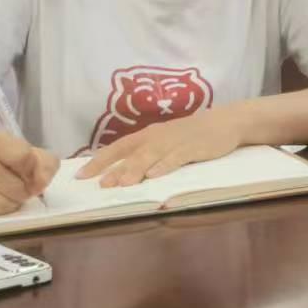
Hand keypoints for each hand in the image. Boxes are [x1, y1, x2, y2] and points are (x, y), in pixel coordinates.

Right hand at [0, 132, 58, 215]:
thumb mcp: (23, 149)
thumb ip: (44, 163)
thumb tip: (41, 184)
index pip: (23, 158)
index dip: (34, 171)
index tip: (33, 174)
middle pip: (14, 188)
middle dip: (24, 192)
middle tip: (22, 189)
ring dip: (10, 204)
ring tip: (8, 196)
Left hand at [77, 109, 243, 187]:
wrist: (226, 122)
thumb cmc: (192, 134)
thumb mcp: (166, 140)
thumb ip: (146, 153)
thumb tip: (119, 172)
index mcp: (148, 135)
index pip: (118, 147)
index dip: (99, 161)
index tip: (81, 176)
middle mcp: (157, 136)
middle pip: (131, 153)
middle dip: (115, 169)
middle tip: (100, 185)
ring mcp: (175, 141)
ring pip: (151, 156)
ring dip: (136, 169)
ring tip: (123, 184)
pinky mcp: (193, 147)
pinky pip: (176, 157)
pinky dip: (165, 165)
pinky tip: (155, 175)